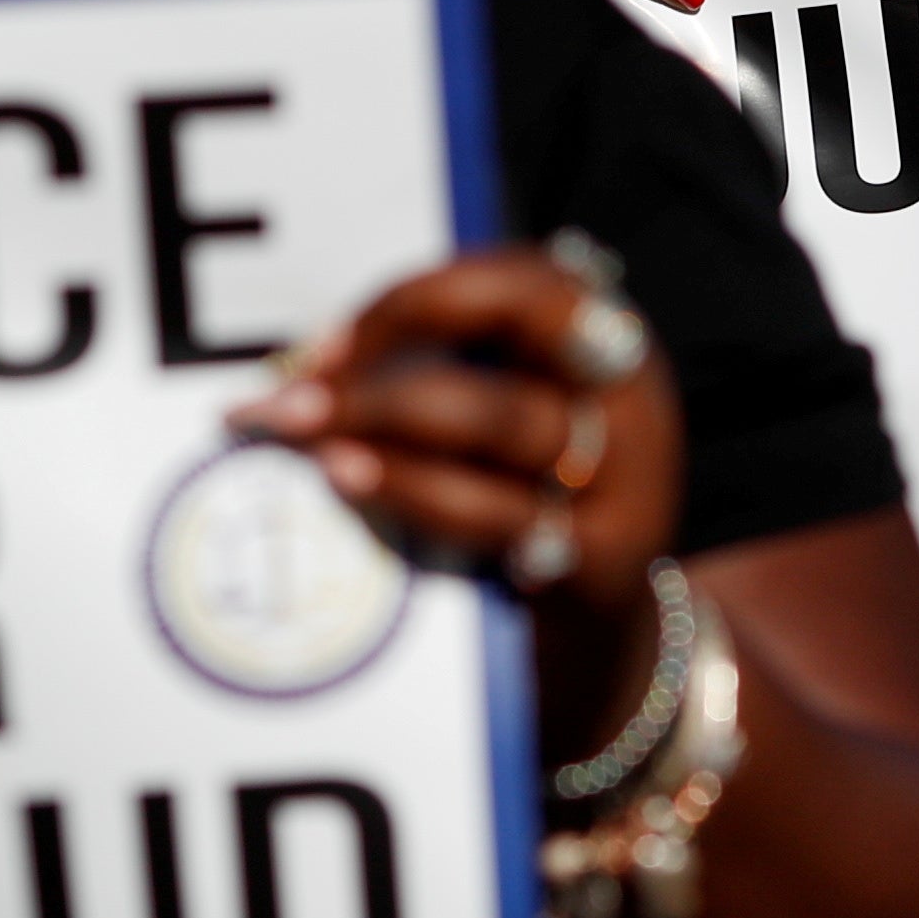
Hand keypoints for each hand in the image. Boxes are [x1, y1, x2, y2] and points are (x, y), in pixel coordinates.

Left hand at [234, 246, 689, 753]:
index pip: (513, 282)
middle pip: (510, 338)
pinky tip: (355, 488)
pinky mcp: (606, 558)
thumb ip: (438, 376)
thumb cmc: (531, 503)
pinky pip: (503, 517)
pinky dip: (419, 495)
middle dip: (385, 370)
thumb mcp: (509, 421)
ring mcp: (627, 477)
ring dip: (391, 429)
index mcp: (603, 336)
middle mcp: (628, 394)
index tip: (322, 346)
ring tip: (312, 447)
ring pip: (503, 423)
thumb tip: (303, 369)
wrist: (608, 635)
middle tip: (290, 405)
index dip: (412, 302)